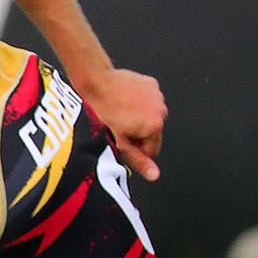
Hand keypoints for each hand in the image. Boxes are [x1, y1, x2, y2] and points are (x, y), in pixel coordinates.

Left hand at [71, 65, 165, 181]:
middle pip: (151, 133)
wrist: (96, 82)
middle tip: (117, 126)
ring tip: (118, 112)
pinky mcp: (152, 84)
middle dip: (137, 134)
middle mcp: (162, 110)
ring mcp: (158, 95)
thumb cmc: (102, 112)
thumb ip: (138, 160)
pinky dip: (138, 102)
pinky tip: (122, 100)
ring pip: (149, 116)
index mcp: (156, 126)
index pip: (151, 151)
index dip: (134, 150)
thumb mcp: (118, 142)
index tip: (120, 141)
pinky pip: (148, 100)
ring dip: (137, 118)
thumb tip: (154, 175)